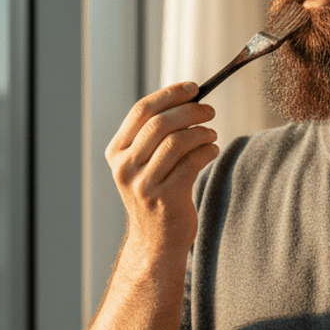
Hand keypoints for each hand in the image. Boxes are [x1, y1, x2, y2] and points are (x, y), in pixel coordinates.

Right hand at [105, 81, 218, 275]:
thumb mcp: (144, 165)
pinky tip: (212, 151)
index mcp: (116, 152)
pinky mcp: (164, 198)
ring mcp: (143, 184)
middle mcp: (125, 167)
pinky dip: (207, 151)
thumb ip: (155, 136)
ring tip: (211, 135)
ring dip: (201, 132)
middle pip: (160, 123)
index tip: (192, 88)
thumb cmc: (157, 196)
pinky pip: (192, 162)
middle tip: (210, 111)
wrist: (156, 242)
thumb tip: (187, 99)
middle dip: (190, 111)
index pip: (141, 111)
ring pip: (177, 142)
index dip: (169, 94)